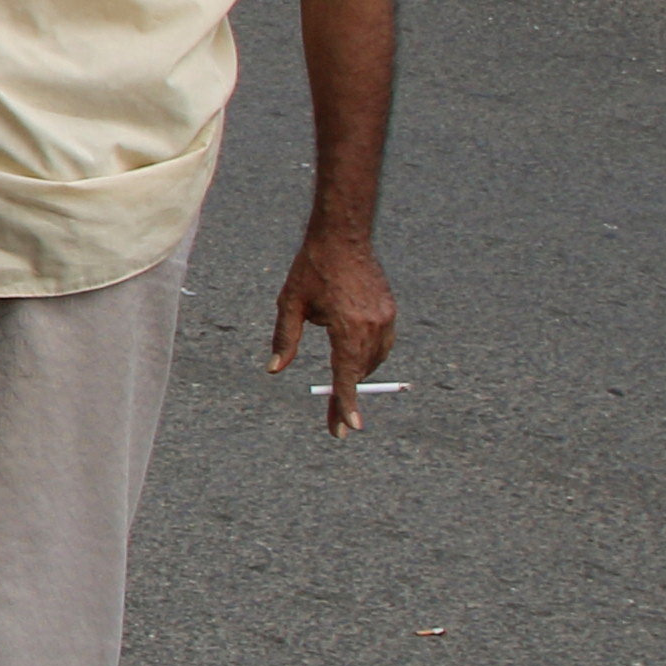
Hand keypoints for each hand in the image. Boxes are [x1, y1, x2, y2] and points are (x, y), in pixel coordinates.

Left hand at [270, 227, 395, 433]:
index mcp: (347, 326)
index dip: (347, 404)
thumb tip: (274, 370)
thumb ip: (285, 339)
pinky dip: (369, 355)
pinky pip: (383, 345)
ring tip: (341, 377)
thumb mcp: (290, 303)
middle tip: (334, 418)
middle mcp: (372, 326)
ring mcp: (386, 318)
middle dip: (347, 394)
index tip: (350, 428)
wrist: (343, 237)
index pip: (346, 375)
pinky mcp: (390, 311)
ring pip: (374, 360)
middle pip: (360, 372)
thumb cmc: (312, 269)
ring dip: (357, 372)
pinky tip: (354, 354)